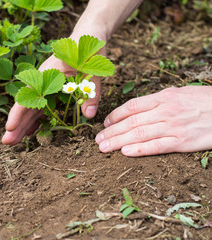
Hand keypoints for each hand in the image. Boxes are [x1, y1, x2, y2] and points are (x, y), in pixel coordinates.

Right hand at [2, 55, 100, 144]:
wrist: (87, 38)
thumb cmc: (87, 52)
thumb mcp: (93, 71)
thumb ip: (91, 93)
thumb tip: (88, 116)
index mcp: (46, 75)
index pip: (27, 97)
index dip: (18, 114)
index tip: (10, 128)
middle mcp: (42, 82)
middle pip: (26, 106)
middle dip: (16, 125)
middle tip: (6, 143)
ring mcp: (46, 86)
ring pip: (32, 109)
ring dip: (24, 125)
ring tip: (15, 141)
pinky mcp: (52, 90)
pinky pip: (42, 107)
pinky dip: (36, 119)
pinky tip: (32, 131)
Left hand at [95, 86, 211, 155]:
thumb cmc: (205, 101)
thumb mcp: (181, 93)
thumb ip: (159, 100)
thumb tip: (139, 107)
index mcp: (164, 97)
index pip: (132, 106)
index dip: (115, 115)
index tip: (105, 123)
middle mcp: (166, 111)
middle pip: (131, 122)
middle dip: (111, 132)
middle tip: (97, 140)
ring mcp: (174, 126)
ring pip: (139, 134)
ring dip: (118, 142)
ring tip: (103, 148)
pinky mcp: (183, 142)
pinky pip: (157, 146)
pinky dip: (140, 149)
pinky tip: (126, 152)